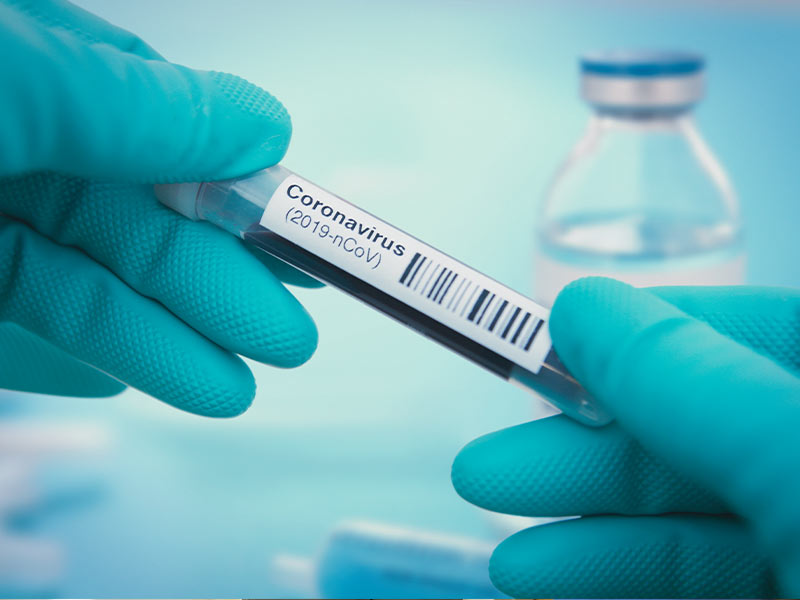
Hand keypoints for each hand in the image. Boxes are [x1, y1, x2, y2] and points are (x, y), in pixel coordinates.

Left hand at [0, 0, 318, 415]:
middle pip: (132, 222)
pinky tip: (117, 384)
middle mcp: (10, 142)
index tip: (306, 237)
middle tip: (288, 340)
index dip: (239, 188)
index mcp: (33, 67)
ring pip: (77, 285)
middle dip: (215, 286)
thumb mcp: (19, 79)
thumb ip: (137, 105)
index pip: (160, 125)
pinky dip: (61, 357)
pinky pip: (9, 325)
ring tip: (231, 392)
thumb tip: (265, 127)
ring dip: (156, 342)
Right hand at [453, 277, 799, 597]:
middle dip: (591, 452)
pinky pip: (717, 582)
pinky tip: (556, 581)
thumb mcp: (795, 470)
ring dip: (596, 531)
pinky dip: (633, 578)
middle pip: (715, 431)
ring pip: (708, 517)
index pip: (767, 328)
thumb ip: (701, 386)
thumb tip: (586, 305)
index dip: (657, 327)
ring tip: (508, 558)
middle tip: (492, 469)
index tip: (557, 339)